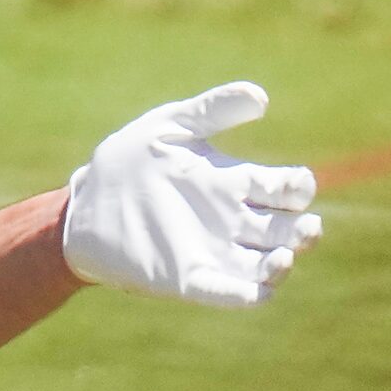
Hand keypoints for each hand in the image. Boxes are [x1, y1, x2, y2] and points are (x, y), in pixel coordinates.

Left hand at [63, 83, 320, 306]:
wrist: (83, 202)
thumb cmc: (130, 161)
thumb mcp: (168, 127)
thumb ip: (212, 111)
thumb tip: (261, 96)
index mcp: (232, 183)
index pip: (286, 189)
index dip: (298, 187)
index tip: (294, 182)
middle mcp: (231, 221)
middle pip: (288, 230)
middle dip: (304, 230)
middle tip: (306, 227)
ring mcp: (214, 251)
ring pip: (267, 266)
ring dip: (283, 264)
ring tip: (285, 256)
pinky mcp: (189, 278)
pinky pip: (229, 293)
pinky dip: (249, 294)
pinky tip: (260, 291)